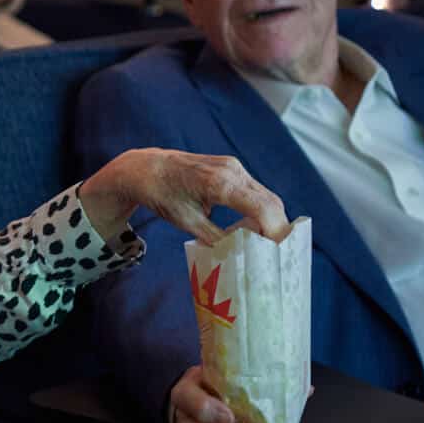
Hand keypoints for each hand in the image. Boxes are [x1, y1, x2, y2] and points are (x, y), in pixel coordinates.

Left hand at [77, 148, 287, 247]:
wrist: (145, 169)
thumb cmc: (162, 195)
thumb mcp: (187, 222)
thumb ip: (215, 238)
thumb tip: (239, 255)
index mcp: (221, 185)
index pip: (263, 208)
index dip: (276, 231)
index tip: (277, 252)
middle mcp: (232, 171)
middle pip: (271, 201)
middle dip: (278, 228)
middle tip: (277, 253)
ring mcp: (233, 166)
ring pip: (265, 194)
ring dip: (271, 217)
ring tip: (267, 242)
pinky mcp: (231, 166)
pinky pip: (254, 188)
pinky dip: (260, 207)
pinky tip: (254, 225)